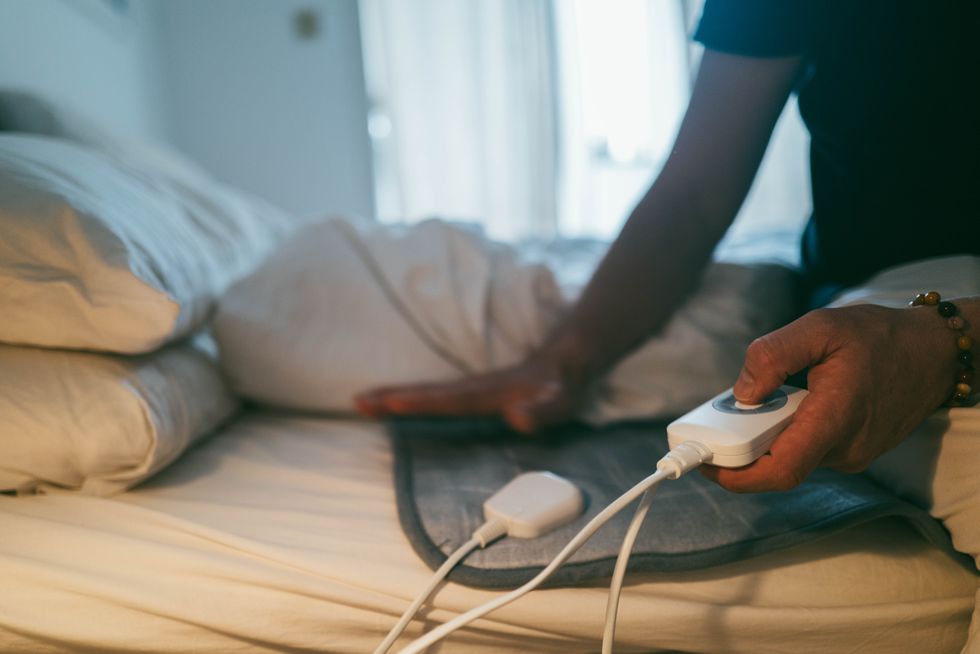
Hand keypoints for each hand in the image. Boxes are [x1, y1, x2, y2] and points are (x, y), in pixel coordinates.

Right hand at [354, 351, 589, 433]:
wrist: (570, 359)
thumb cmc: (565, 384)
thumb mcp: (562, 400)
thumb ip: (543, 409)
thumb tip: (518, 418)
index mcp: (489, 392)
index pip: (447, 398)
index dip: (418, 401)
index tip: (389, 402)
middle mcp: (475, 388)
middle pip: (426, 392)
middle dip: (390, 396)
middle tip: (358, 402)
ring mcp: (472, 389)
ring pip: (427, 392)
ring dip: (394, 395)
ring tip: (364, 402)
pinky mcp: (474, 393)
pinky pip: (435, 396)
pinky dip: (410, 397)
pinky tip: (396, 404)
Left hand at [701, 304, 956, 492]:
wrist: (934, 352)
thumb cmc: (879, 336)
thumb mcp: (821, 327)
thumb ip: (774, 354)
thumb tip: (742, 392)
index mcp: (835, 419)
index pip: (781, 470)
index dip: (737, 476)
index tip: (706, 463)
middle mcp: (844, 448)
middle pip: (777, 464)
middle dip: (741, 445)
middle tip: (719, 416)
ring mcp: (850, 454)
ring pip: (791, 456)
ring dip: (764, 436)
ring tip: (756, 400)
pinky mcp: (852, 451)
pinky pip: (807, 449)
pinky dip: (785, 432)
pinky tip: (782, 403)